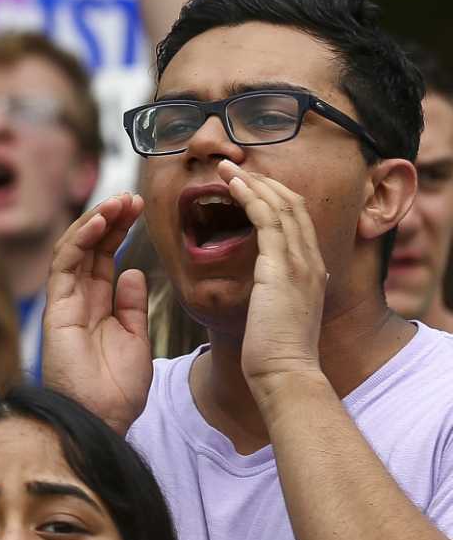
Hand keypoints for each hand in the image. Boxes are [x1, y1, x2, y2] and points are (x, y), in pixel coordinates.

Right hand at [43, 193, 153, 433]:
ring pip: (74, 251)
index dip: (120, 231)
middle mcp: (78, 302)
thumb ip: (131, 306)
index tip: (139, 210)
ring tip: (119, 202)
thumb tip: (133, 271)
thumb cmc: (117, 390)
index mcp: (98, 308)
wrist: (103, 419)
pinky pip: (64, 267)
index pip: (104, 258)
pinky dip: (80, 240)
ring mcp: (65, 304)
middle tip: (132, 197)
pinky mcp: (55, 310)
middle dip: (110, 219)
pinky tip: (99, 222)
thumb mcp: (136, 339)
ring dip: (96, 222)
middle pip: (90, 249)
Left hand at [221, 159, 328, 401]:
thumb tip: (269, 291)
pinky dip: (250, 197)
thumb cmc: (274, 354)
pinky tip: (232, 186)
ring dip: (253, 182)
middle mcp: (311, 261)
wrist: (284, 372)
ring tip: (227, 169)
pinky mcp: (281, 267)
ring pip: (281, 205)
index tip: (250, 185)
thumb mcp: (280, 316)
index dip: (275, 197)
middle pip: (293, 204)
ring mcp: (300, 262)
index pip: (298, 220)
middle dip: (264, 181)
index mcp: (312, 271)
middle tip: (235, 167)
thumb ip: (279, 296)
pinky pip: (267, 219)